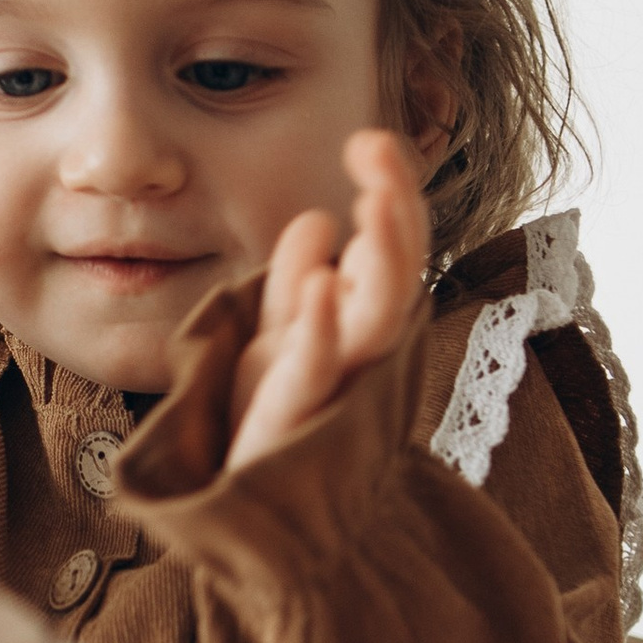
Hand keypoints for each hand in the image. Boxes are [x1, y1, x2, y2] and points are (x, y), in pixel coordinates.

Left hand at [226, 130, 429, 471]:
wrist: (243, 503)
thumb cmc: (268, 417)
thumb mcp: (275, 334)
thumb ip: (295, 281)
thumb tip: (319, 221)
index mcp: (357, 319)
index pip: (391, 245)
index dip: (389, 191)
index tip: (369, 139)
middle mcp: (361, 347)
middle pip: (399, 270)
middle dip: (397, 208)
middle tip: (377, 146)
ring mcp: (336, 381)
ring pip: (379, 317)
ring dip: (383, 255)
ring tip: (372, 200)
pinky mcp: (296, 414)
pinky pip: (318, 368)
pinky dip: (321, 327)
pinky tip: (320, 286)